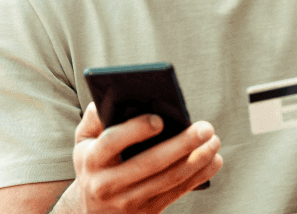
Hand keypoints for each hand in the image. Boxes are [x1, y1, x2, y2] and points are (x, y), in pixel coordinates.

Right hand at [53, 103, 222, 213]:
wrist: (91, 212)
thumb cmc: (92, 166)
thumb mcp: (82, 143)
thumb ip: (94, 119)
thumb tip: (115, 94)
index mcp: (91, 160)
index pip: (112, 142)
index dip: (136, 130)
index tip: (160, 119)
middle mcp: (107, 184)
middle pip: (150, 163)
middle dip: (182, 144)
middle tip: (205, 128)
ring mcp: (128, 201)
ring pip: (168, 180)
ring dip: (197, 160)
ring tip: (214, 142)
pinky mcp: (146, 212)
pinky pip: (177, 193)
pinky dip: (199, 176)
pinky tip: (213, 161)